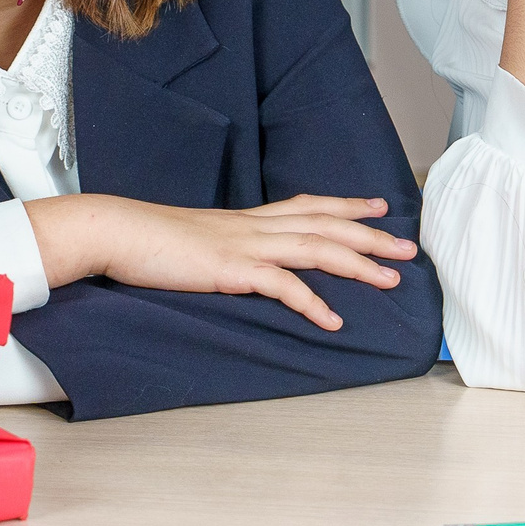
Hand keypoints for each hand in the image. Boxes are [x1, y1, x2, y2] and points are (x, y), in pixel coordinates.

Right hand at [26, 193, 415, 331]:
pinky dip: (312, 303)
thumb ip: (227, 246)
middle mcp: (255, 225)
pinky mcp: (231, 268)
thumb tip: (241, 260)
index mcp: (248, 218)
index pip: (310, 205)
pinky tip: (333, 320)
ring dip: (359, 266)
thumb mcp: (199, 239)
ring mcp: (245, 244)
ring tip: (391, 281)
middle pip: (328, 225)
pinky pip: (282, 285)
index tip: (379, 207)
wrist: (115, 232)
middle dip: (372, 237)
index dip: (348, 205)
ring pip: (317, 249)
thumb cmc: (149, 240)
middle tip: (409, 249)